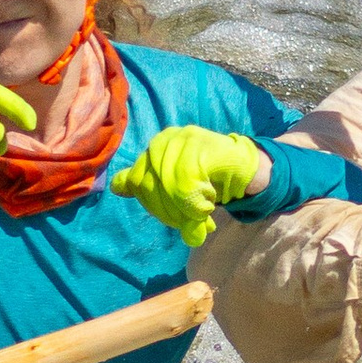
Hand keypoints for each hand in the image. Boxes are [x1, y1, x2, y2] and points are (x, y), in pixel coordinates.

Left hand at [109, 124, 271, 244]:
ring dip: (186, 210)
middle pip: (149, 186)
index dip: (154, 206)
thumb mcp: (173, 184)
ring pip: (168, 187)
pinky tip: (208, 204)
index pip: (135, 183)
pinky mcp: (201, 146)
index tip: (175, 217)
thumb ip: (148, 184)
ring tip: (203, 212)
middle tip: (191, 222)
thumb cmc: (207, 178)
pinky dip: (196, 203)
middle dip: (169, 212)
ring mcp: (182, 140)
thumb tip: (116, 188)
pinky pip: (186, 185)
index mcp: (153, 149)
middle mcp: (163, 141)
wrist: (245, 169)